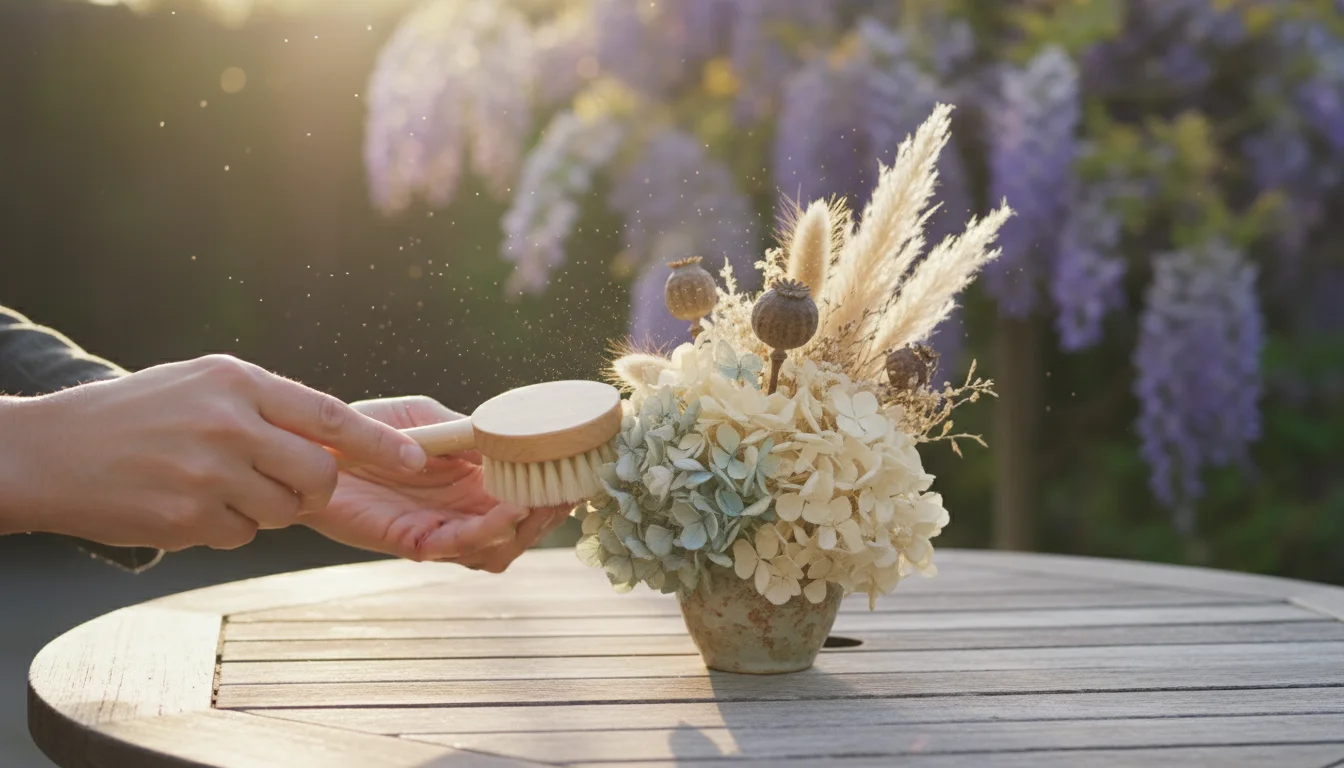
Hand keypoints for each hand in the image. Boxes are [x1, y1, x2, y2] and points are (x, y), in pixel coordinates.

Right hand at [0, 355, 426, 548]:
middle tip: (285, 481)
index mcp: (238, 381)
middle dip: (315, 487)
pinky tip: (185, 502)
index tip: (417, 460)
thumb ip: (267, 405)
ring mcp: (209, 474)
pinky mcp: (188, 518)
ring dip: (263, 507)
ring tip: (213, 482)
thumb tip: (337, 436)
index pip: (330, 415)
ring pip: (284, 511)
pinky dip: (224, 527)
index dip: (379, 444)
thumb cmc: (133, 413)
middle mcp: (229, 425)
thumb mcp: (203, 384)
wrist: (47, 452)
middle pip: (319, 475)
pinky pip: (241, 535)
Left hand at [304, 396, 572, 570]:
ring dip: (523, 528)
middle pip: (523, 530)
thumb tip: (510, 437)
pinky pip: (457, 548)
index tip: (585, 470)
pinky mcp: (411, 541)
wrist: (307, 448)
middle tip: (567, 490)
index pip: (529, 494)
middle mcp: (462, 511)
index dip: (558, 488)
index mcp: (472, 481)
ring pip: (498, 548)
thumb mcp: (425, 417)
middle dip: (549, 513)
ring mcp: (439, 529)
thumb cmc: (362, 428)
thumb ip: (466, 429)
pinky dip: (486, 532)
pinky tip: (505, 510)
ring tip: (536, 501)